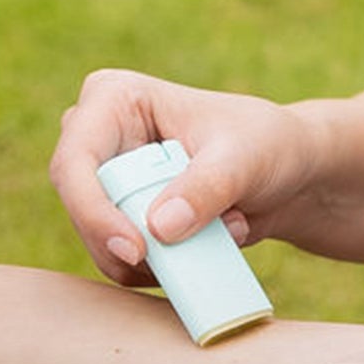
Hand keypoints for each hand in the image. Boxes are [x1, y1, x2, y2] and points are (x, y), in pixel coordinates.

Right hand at [49, 67, 320, 284]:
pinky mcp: (123, 217)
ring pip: (100, 242)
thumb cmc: (267, 144)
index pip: (74, 160)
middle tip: (196, 248)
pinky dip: (170, 265)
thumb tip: (158, 228)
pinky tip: (216, 238)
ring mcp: (106, 180)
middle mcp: (97, 138)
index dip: (93, 210)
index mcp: (112, 98)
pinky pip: (123, 261)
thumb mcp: (244, 159)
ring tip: (227, 227)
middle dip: (136, 241)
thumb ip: (206, 188)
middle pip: (81, 207)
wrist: (289, 172)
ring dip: (166, 255)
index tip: (136, 250)